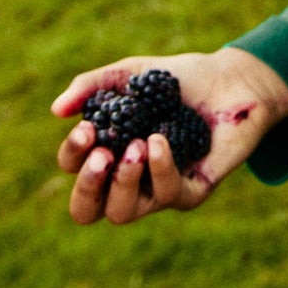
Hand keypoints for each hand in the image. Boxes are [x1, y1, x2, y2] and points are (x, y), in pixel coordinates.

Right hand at [52, 46, 287, 226]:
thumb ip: (93, 86)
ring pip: (122, 212)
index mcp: (109, 150)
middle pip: (86, 211)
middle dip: (86, 187)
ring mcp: (158, 188)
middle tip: (103, 155)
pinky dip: (160, 169)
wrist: (230, 80)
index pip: (74, 169)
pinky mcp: (190, 191)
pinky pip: (167, 196)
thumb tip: (56, 110)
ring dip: (122, 181)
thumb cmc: (177, 80)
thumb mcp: (131, 75)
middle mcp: (128, 177)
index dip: (73, 154)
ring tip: (137, 145)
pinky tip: (160, 141)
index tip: (87, 128)